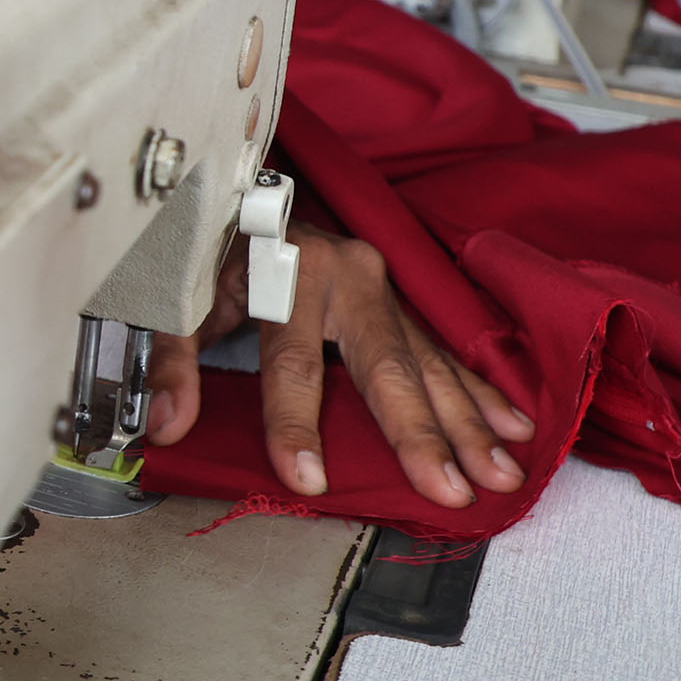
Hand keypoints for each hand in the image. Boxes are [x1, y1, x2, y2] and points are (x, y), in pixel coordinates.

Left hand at [143, 221, 531, 509]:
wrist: (246, 192)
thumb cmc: (214, 247)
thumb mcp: (179, 295)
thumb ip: (171, 359)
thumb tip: (167, 424)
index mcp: (291, 272)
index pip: (293, 364)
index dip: (296, 424)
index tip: (307, 479)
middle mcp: (350, 276)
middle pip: (386, 367)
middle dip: (420, 433)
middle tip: (450, 488)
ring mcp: (384, 289)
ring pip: (429, 364)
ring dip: (470, 422)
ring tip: (500, 472)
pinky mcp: (400, 303)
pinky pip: (446, 353)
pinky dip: (481, 393)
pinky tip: (514, 425)